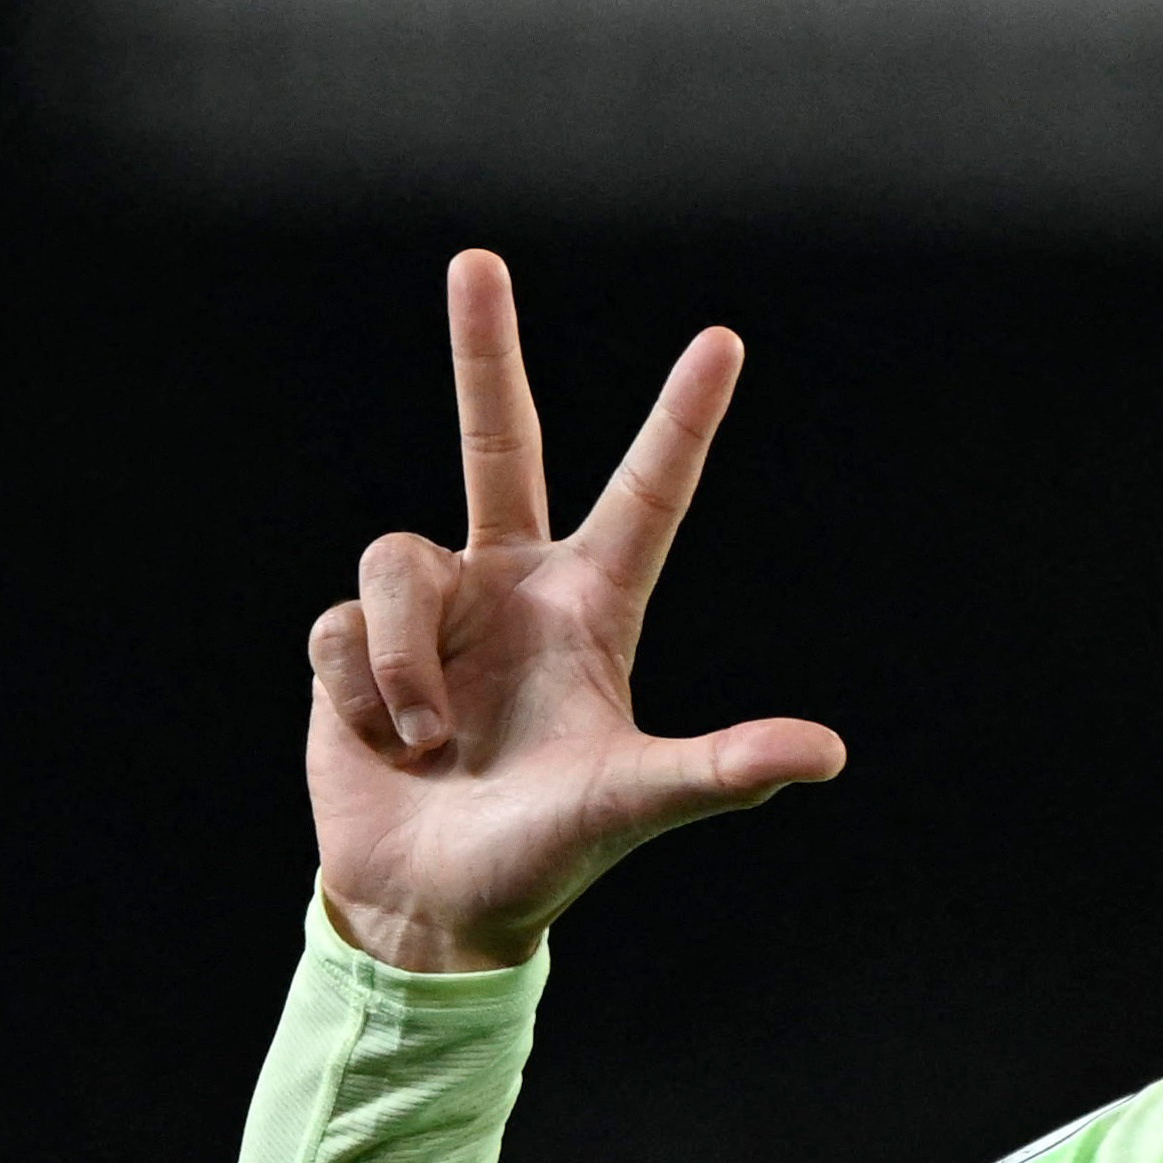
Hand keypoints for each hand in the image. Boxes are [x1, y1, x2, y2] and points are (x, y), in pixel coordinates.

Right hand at [303, 251, 846, 971]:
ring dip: (404, 661)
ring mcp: (430, 608)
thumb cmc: (546, 855)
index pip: (647, 496)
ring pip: (397, 561)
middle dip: (482, 350)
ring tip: (432, 740)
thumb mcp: (635, 803)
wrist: (433, 904)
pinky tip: (381, 742)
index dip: (682, 420)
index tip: (724, 340)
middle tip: (478, 259)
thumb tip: (824, 753)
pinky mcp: (348, 637)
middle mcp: (511, 586)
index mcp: (591, 609)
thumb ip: (721, 773)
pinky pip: (338, 626)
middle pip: (500, 440)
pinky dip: (359, 691)